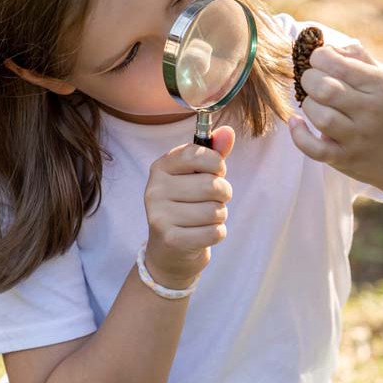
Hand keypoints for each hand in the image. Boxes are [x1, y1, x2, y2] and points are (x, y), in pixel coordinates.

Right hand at [143, 126, 234, 288]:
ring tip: (205, 218)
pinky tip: (203, 234)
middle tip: (213, 200)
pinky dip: (217, 233)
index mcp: (160, 167)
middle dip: (222, 194)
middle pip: (211, 185)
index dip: (217, 164)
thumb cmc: (187, 206)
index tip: (215, 172)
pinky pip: (214, 232)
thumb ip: (213, 154)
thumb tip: (228, 131)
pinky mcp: (171, 240)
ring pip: (215, 210)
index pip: (198, 154)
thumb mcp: (197, 177)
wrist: (169, 252)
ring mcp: (159, 216)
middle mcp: (155, 189)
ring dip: (219, 216)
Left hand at [288, 44, 382, 190]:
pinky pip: (314, 149)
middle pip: (325, 89)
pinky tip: (296, 122)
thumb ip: (358, 58)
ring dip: (308, 105)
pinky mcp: (345, 159)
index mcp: (381, 85)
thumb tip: (327, 47)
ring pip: (320, 116)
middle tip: (312, 82)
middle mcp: (371, 111)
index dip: (319, 58)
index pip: (338, 64)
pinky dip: (299, 135)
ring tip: (314, 103)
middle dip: (309, 80)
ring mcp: (358, 138)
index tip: (318, 61)